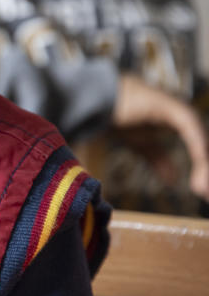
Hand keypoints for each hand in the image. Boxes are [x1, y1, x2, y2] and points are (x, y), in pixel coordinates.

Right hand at [114, 75, 208, 199]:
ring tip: (201, 188)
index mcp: (182, 123)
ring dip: (204, 164)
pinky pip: (190, 128)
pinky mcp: (173, 107)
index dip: (203, 170)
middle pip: (204, 145)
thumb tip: (173, 181)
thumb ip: (159, 160)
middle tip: (205, 195)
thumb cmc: (119, 116)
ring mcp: (181, 110)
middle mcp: (185, 115)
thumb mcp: (142, 144)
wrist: (98, 100)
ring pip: (201, 139)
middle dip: (206, 171)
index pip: (201, 148)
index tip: (203, 193)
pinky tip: (200, 161)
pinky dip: (197, 146)